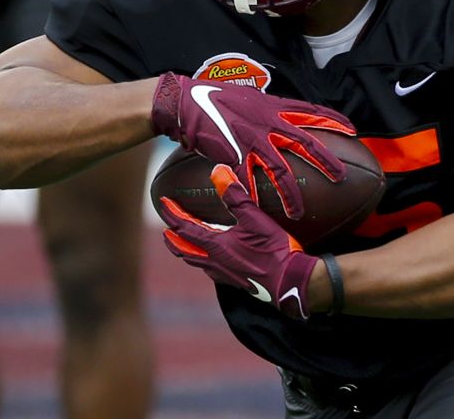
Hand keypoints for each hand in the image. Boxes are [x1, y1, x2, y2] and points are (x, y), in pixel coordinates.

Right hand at [150, 72, 354, 217]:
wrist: (187, 102)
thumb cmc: (214, 97)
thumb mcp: (248, 96)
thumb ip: (265, 107)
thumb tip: (275, 111)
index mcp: (273, 108)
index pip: (311, 112)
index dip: (333, 121)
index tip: (352, 130)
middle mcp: (268, 123)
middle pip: (305, 143)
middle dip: (326, 161)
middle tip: (341, 177)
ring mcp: (252, 140)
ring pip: (280, 171)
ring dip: (290, 194)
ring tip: (299, 212)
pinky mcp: (234, 155)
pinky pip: (248, 181)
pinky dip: (254, 198)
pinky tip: (261, 214)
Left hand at [159, 165, 320, 319]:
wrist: (290, 281)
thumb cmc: (274, 250)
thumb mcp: (255, 218)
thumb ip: (235, 195)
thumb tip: (218, 171)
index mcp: (215, 246)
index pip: (185, 227)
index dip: (172, 214)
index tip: (163, 202)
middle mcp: (215, 262)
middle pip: (184, 250)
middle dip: (173, 238)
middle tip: (166, 229)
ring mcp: (224, 274)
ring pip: (196, 261)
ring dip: (186, 250)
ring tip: (184, 242)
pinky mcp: (236, 280)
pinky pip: (211, 269)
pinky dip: (203, 260)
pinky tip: (213, 257)